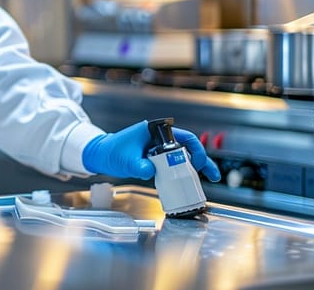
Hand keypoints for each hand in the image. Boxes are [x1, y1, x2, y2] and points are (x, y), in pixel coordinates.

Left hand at [82, 120, 221, 181]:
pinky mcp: (156, 158)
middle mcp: (160, 138)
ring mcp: (159, 148)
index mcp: (155, 131)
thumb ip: (138, 165)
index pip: (183, 136)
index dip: (195, 149)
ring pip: (183, 156)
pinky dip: (183, 172)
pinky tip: (189, 182)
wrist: (101, 154)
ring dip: (196, 167)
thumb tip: (150, 171)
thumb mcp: (125, 160)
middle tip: (212, 175)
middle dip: (202, 161)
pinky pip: (173, 164)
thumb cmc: (112, 151)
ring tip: (209, 179)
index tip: (197, 163)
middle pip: (188, 147)